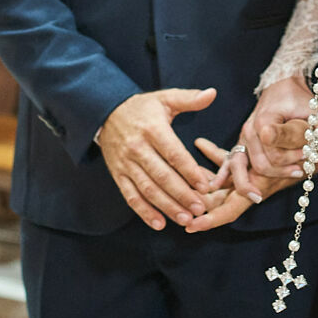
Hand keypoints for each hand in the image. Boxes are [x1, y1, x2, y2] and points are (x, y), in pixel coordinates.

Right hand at [98, 87, 218, 231]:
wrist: (105, 113)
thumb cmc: (142, 108)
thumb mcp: (164, 98)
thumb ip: (189, 99)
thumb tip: (212, 93)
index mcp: (152, 129)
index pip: (173, 153)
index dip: (189, 171)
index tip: (205, 185)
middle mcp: (137, 148)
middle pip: (161, 176)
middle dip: (181, 194)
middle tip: (199, 209)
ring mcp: (126, 164)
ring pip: (147, 189)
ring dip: (166, 207)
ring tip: (185, 219)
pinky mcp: (118, 175)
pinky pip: (130, 196)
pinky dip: (144, 212)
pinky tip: (159, 223)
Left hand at [183, 136, 306, 233]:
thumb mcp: (307, 131)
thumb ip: (289, 134)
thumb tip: (265, 133)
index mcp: (265, 182)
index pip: (235, 208)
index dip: (213, 219)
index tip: (191, 226)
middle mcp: (257, 179)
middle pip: (222, 200)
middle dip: (199, 206)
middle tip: (173, 208)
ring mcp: (254, 168)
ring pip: (223, 182)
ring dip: (202, 181)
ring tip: (177, 177)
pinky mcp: (254, 153)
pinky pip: (231, 158)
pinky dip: (214, 153)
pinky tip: (199, 142)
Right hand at [214, 76, 317, 201]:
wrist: (282, 83)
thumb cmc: (299, 97)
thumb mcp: (316, 111)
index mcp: (265, 121)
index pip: (274, 153)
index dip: (291, 160)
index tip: (307, 160)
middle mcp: (250, 130)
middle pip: (260, 163)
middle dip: (280, 171)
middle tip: (301, 171)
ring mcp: (244, 136)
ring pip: (240, 165)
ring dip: (249, 182)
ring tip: (259, 196)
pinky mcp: (243, 141)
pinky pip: (230, 159)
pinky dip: (225, 173)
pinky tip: (216, 186)